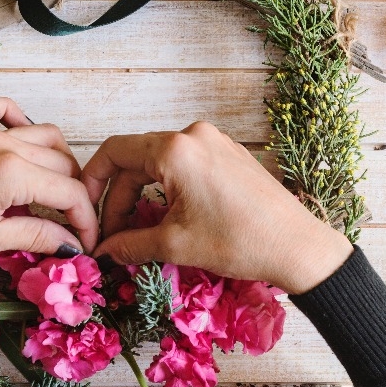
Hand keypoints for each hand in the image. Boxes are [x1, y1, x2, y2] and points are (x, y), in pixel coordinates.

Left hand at [0, 95, 98, 265]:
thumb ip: (36, 236)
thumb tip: (72, 243)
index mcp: (10, 172)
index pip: (70, 193)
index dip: (85, 221)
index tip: (86, 244)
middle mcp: (2, 144)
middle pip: (62, 165)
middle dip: (75, 197)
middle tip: (72, 228)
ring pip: (43, 136)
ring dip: (56, 163)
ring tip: (53, 195)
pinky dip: (16, 118)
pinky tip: (20, 140)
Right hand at [82, 122, 352, 294]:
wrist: (298, 247)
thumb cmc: (238, 242)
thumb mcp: (174, 245)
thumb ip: (129, 244)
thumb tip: (103, 252)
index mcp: (175, 149)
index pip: (114, 152)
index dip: (93, 184)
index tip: (87, 214)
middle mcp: (194, 135)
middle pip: (136, 159)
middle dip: (119, 198)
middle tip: (114, 237)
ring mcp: (215, 142)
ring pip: (160, 163)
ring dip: (143, 195)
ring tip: (139, 232)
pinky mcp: (230, 154)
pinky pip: (185, 166)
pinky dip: (168, 190)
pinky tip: (168, 219)